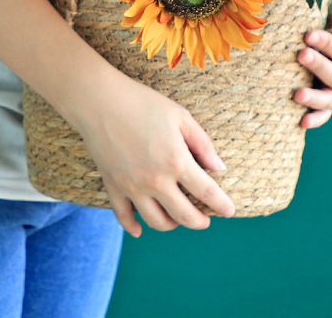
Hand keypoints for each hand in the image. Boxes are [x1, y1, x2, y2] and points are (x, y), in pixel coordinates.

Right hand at [70, 65, 235, 237]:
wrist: (101, 102)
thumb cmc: (144, 103)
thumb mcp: (181, 116)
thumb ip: (202, 144)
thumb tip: (219, 168)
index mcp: (176, 161)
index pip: (206, 192)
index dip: (222, 204)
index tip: (231, 211)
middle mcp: (156, 181)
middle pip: (184, 215)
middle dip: (200, 222)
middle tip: (207, 221)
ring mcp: (133, 187)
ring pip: (156, 221)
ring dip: (172, 225)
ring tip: (178, 219)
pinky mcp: (113, 187)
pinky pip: (124, 217)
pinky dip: (132, 227)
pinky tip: (140, 230)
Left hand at [294, 4, 331, 128]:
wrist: (328, 44)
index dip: (327, 43)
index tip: (308, 34)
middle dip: (319, 66)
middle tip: (300, 54)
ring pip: (331, 101)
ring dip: (315, 98)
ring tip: (297, 94)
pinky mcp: (327, 107)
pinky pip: (323, 116)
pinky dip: (315, 120)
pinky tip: (302, 122)